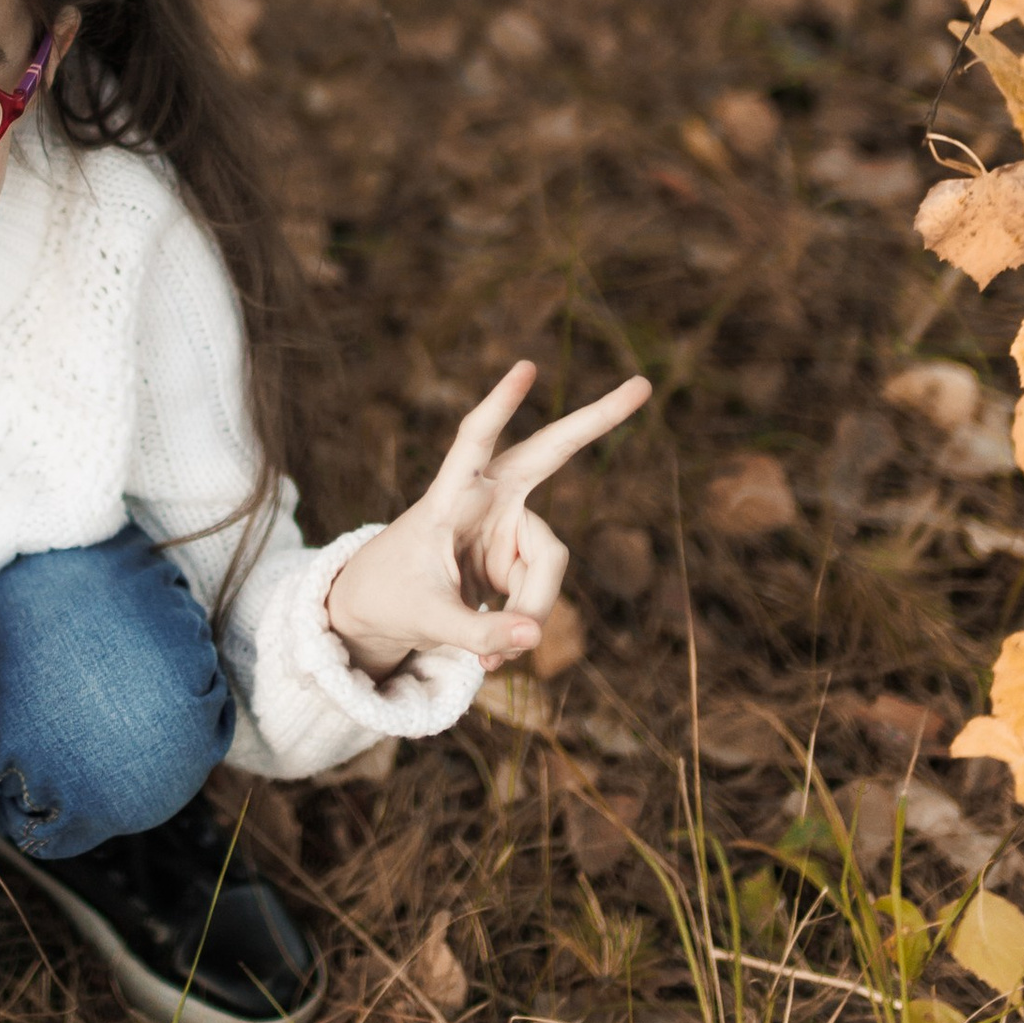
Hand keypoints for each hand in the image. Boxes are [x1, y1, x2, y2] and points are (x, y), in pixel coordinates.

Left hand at [324, 363, 651, 681]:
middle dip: (596, 419)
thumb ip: (478, 629)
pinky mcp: (522, 555)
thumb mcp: (426, 620)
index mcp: (449, 497)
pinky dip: (524, 625)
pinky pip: (543, 593)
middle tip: (642, 386)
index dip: (499, 407)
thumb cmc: (392, 598)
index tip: (526, 368)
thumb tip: (535, 635)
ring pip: (549, 565)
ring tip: (490, 654)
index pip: (474, 442)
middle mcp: (487, 499)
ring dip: (530, 612)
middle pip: (550, 453)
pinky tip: (494, 651)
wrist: (381, 611)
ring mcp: (509, 526)